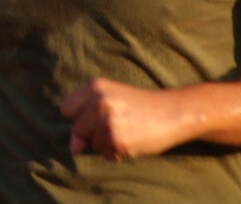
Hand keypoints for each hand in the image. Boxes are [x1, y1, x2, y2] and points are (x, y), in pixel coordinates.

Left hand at [60, 78, 189, 159]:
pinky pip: (105, 154)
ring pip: (91, 143)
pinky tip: (132, 140)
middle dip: (93, 132)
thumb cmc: (141, 106)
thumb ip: (86, 118)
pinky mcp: (116, 139)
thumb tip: (73, 149)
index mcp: (95, 86)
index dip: (79, 117)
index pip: (66, 109)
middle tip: (119, 122)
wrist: (174, 112)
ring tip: (128, 130)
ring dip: (106, 143)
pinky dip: (117, 153)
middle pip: (77, 129)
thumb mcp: (111, 98)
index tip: (96, 115)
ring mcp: (106, 120)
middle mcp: (98, 100)